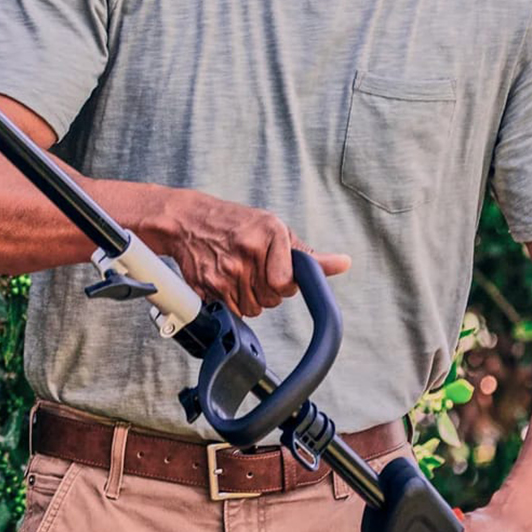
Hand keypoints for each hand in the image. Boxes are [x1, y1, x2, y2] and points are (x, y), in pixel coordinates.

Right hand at [150, 189, 349, 318]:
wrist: (188, 220)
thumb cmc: (236, 224)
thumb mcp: (274, 228)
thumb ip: (307, 254)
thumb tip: (344, 263)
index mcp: (270, 235)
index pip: (286, 284)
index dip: (283, 284)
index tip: (275, 274)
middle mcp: (247, 253)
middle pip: (271, 300)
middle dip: (266, 289)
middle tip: (252, 268)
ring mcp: (225, 272)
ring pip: (252, 309)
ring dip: (248, 298)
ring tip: (237, 273)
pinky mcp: (206, 287)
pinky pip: (231, 311)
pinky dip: (229, 302)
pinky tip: (224, 281)